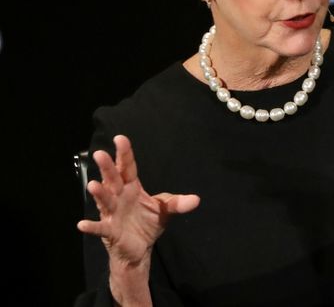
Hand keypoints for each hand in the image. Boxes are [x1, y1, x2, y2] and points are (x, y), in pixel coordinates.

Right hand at [77, 135, 199, 266]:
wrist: (140, 248)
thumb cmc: (148, 223)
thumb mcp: (165, 210)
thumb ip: (178, 203)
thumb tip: (196, 200)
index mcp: (131, 187)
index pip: (127, 167)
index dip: (124, 153)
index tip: (120, 138)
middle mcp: (119, 197)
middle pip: (112, 179)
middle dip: (107, 167)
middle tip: (100, 153)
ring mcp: (112, 213)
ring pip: (104, 200)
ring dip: (99, 193)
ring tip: (93, 185)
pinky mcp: (110, 231)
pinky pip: (100, 227)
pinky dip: (92, 226)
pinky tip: (83, 224)